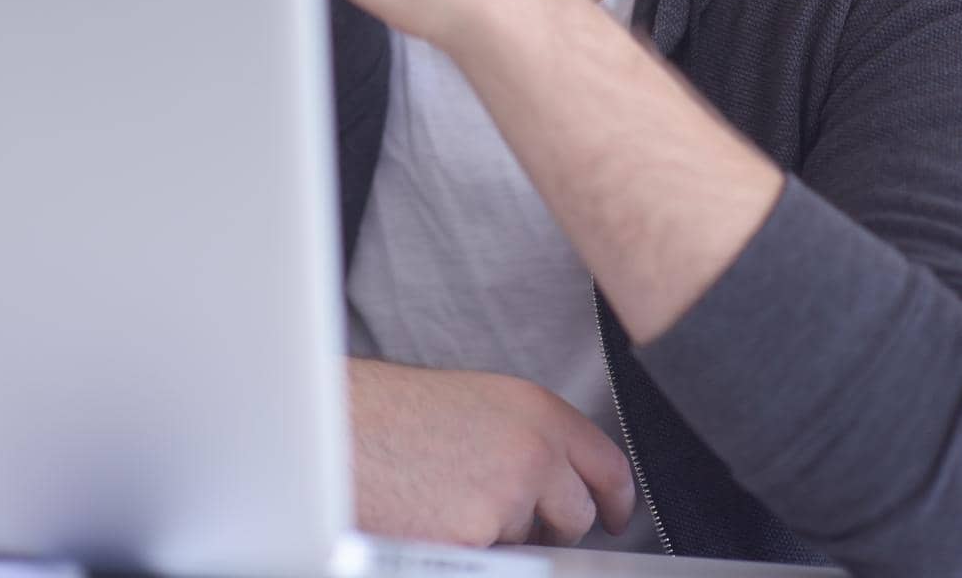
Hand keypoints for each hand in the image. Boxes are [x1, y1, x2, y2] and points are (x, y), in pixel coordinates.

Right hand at [347, 358, 635, 547]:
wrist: (344, 427)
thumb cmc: (398, 413)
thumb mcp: (480, 402)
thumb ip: (529, 435)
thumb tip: (559, 477)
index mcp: (536, 410)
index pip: (607, 463)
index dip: (617, 497)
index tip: (616, 513)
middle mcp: (533, 450)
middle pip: (579, 512)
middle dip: (554, 523)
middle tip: (511, 512)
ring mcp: (508, 497)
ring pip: (533, 541)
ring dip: (507, 535)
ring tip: (455, 500)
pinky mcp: (477, 539)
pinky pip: (494, 560)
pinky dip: (470, 549)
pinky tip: (437, 519)